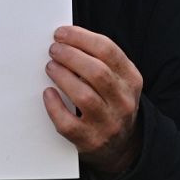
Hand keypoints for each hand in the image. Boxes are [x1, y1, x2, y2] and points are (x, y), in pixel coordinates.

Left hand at [41, 26, 142, 175]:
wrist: (120, 147)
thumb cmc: (111, 104)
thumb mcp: (118, 81)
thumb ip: (101, 61)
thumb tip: (67, 40)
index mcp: (131, 80)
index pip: (108, 51)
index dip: (81, 38)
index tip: (61, 33)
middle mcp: (123, 102)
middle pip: (97, 72)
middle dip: (70, 55)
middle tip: (54, 49)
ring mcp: (107, 124)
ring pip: (84, 96)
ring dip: (62, 76)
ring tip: (50, 67)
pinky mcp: (89, 141)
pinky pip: (68, 123)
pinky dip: (55, 106)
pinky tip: (49, 93)